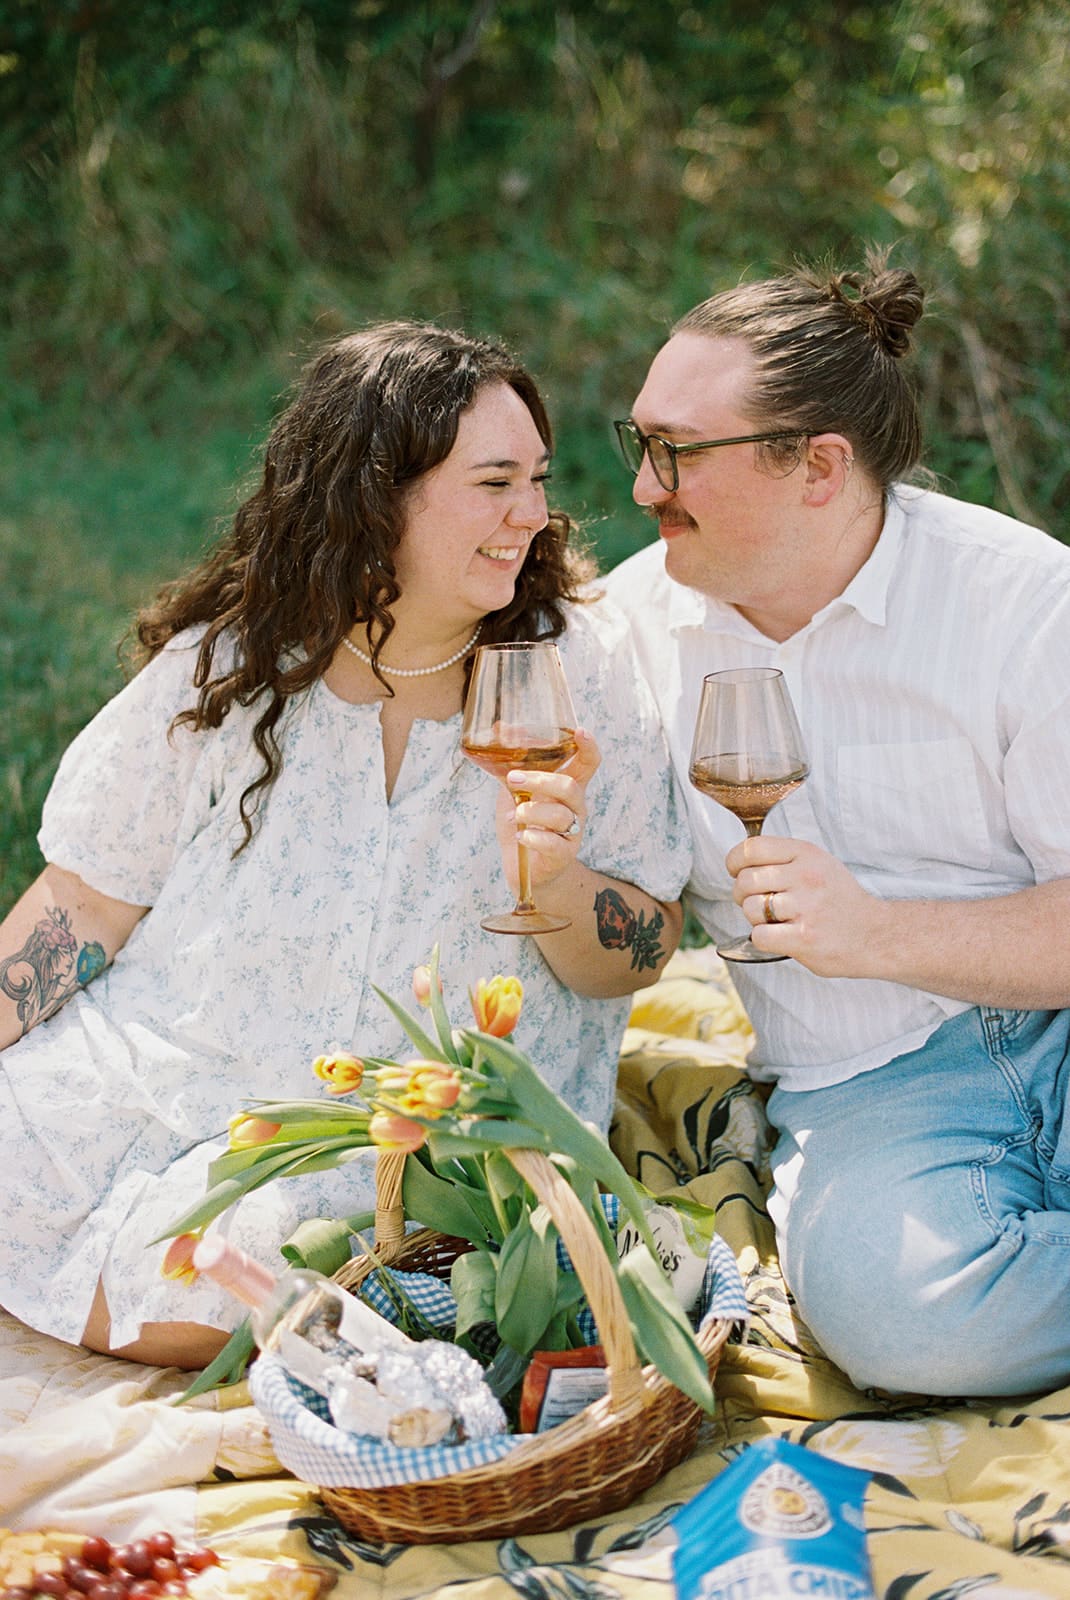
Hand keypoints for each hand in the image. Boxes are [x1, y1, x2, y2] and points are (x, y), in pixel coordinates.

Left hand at [494, 728, 598, 894]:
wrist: (524, 868)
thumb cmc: (523, 823)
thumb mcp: (514, 790)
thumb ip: (512, 764)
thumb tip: (500, 727)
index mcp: (567, 788)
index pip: (588, 764)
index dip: (588, 747)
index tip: (581, 731)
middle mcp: (575, 808)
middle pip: (570, 787)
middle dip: (540, 780)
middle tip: (513, 779)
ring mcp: (572, 832)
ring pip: (561, 815)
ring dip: (531, 811)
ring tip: (514, 816)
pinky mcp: (562, 855)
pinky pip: (553, 843)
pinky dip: (532, 837)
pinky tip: (520, 836)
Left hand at [724, 833, 883, 975]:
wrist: (877, 934)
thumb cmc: (840, 900)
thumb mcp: (819, 864)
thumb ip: (784, 859)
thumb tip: (740, 861)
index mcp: (806, 854)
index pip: (751, 848)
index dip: (734, 862)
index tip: (737, 872)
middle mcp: (806, 877)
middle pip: (745, 880)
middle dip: (742, 895)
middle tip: (758, 903)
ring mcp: (807, 908)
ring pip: (750, 909)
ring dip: (755, 919)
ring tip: (775, 921)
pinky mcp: (805, 938)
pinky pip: (760, 936)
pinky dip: (763, 939)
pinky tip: (780, 937)